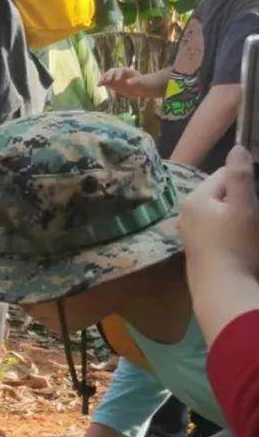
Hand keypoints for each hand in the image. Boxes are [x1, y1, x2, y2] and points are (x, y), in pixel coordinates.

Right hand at [99, 66, 150, 99]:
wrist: (139, 88)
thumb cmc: (142, 84)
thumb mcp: (141, 83)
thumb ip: (135, 82)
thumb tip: (128, 82)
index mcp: (128, 71)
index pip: (121, 70)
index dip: (118, 74)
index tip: (117, 80)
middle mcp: (120, 73)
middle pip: (113, 71)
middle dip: (109, 75)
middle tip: (107, 80)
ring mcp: (115, 77)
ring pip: (108, 76)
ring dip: (103, 78)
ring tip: (99, 83)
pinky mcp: (112, 83)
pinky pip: (106, 81)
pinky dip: (102, 82)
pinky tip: (98, 85)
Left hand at [180, 144, 258, 277]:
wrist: (222, 289)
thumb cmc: (236, 245)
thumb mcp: (244, 206)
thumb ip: (240, 175)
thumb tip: (238, 147)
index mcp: (195, 198)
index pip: (224, 175)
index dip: (245, 180)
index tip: (256, 195)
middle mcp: (186, 212)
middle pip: (220, 194)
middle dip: (240, 199)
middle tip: (253, 217)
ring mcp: (188, 232)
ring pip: (218, 213)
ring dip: (235, 216)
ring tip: (248, 231)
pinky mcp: (196, 249)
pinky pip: (215, 230)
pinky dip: (228, 232)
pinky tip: (238, 244)